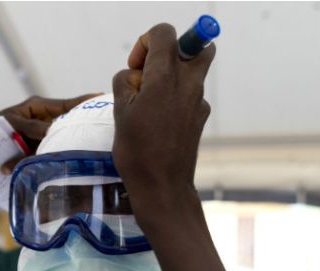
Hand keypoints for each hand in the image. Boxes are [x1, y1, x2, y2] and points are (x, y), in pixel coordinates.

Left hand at [0, 93, 100, 171]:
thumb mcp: (12, 122)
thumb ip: (30, 126)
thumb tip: (49, 131)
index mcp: (39, 107)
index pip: (67, 104)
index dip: (84, 102)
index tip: (102, 97)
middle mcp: (44, 119)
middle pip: (69, 120)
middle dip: (85, 122)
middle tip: (105, 121)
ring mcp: (43, 134)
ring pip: (62, 137)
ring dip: (74, 141)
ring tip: (96, 141)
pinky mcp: (39, 148)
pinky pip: (52, 151)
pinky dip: (60, 156)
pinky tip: (74, 159)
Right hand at [111, 23, 214, 224]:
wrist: (162, 187)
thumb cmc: (137, 151)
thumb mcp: (119, 112)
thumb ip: (125, 83)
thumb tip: (134, 75)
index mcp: (165, 77)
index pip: (164, 34)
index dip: (145, 43)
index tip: (135, 67)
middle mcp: (188, 83)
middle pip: (197, 45)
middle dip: (173, 51)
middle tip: (152, 73)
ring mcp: (198, 101)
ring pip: (194, 71)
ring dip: (173, 76)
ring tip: (150, 102)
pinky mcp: (200, 117)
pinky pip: (190, 96)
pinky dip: (176, 99)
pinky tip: (158, 123)